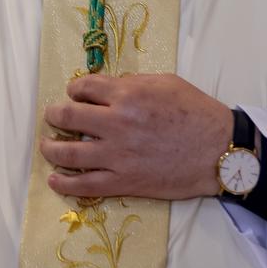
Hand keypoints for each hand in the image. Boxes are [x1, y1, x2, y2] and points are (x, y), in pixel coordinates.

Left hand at [38, 74, 230, 199]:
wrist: (220, 150)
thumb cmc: (196, 112)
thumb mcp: (164, 82)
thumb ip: (131, 83)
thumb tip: (106, 87)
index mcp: (126, 95)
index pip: (83, 88)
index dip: (74, 90)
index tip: (74, 95)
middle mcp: (116, 124)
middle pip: (67, 117)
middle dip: (54, 115)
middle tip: (52, 117)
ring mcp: (118, 155)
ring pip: (68, 152)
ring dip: (50, 148)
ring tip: (46, 145)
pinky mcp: (125, 182)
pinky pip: (86, 185)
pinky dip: (65, 183)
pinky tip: (54, 179)